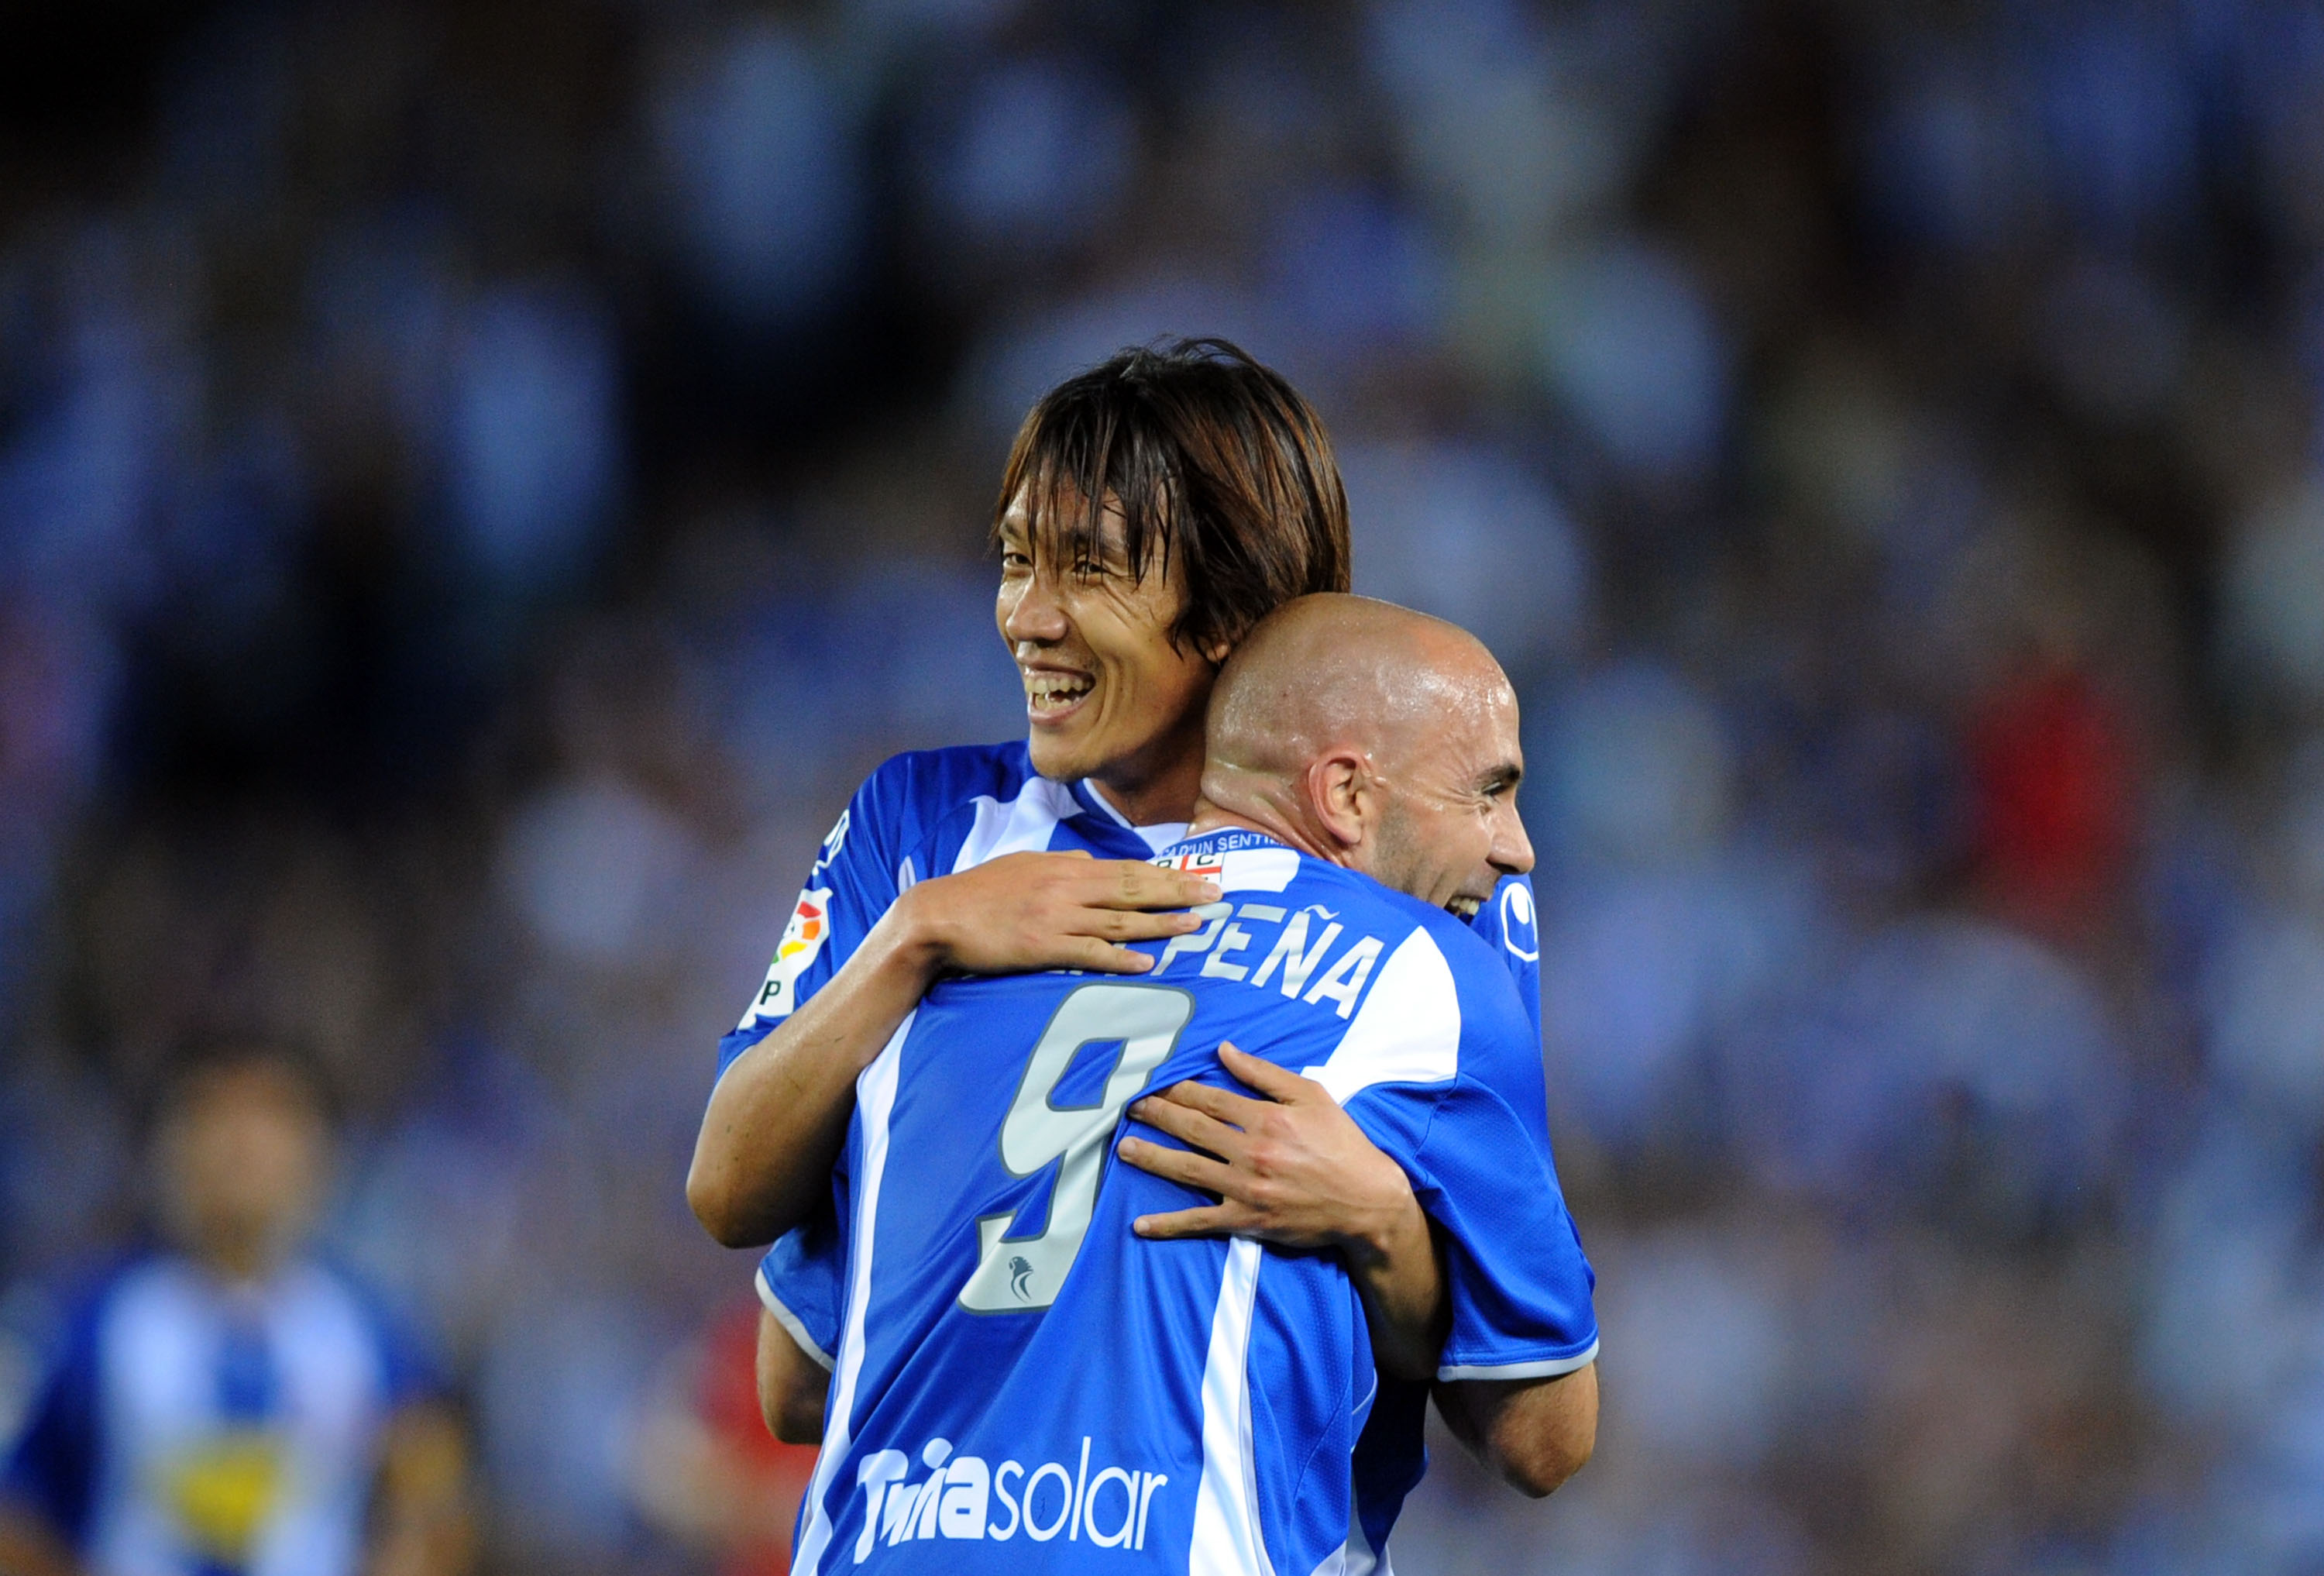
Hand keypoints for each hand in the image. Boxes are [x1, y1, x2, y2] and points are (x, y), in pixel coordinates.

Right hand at [899, 850, 1218, 977]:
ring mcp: (1055, 918)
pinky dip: (1120, 957)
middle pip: (1133, 890)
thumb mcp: (1025, 865)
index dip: (1167, 875)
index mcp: (1065, 866)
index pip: (1128, 869)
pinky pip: (1089, 953)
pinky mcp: (1042, 948)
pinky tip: (1147, 962)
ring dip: (1160, 924)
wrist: (936, 915)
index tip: (1199, 878)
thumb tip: (1095, 862)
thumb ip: (1064, 863)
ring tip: (1195, 926)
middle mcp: (1066, 887)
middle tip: (1216, 896)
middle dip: (1178, 893)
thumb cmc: (980, 892)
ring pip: (1119, 921)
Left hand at [1116, 1043, 1416, 1262]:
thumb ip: (1265, 1073)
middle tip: (1128, 1107)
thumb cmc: (1342, 1143)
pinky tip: (1140, 1225)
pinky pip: (1200, 1222)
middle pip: (1192, 1129)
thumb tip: (1225, 1050)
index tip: (1152, 1082)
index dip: (1176, 1089)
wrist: (1367, 1200)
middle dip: (1156, 1115)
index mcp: (1266, 1118)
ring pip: (1187, 1169)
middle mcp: (1252, 1151)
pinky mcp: (1247, 1220)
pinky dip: (1169, 1225)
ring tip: (1124, 1148)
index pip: (1209, 1099)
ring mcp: (1246, 1188)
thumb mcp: (1312, 1095)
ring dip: (1152, 1158)